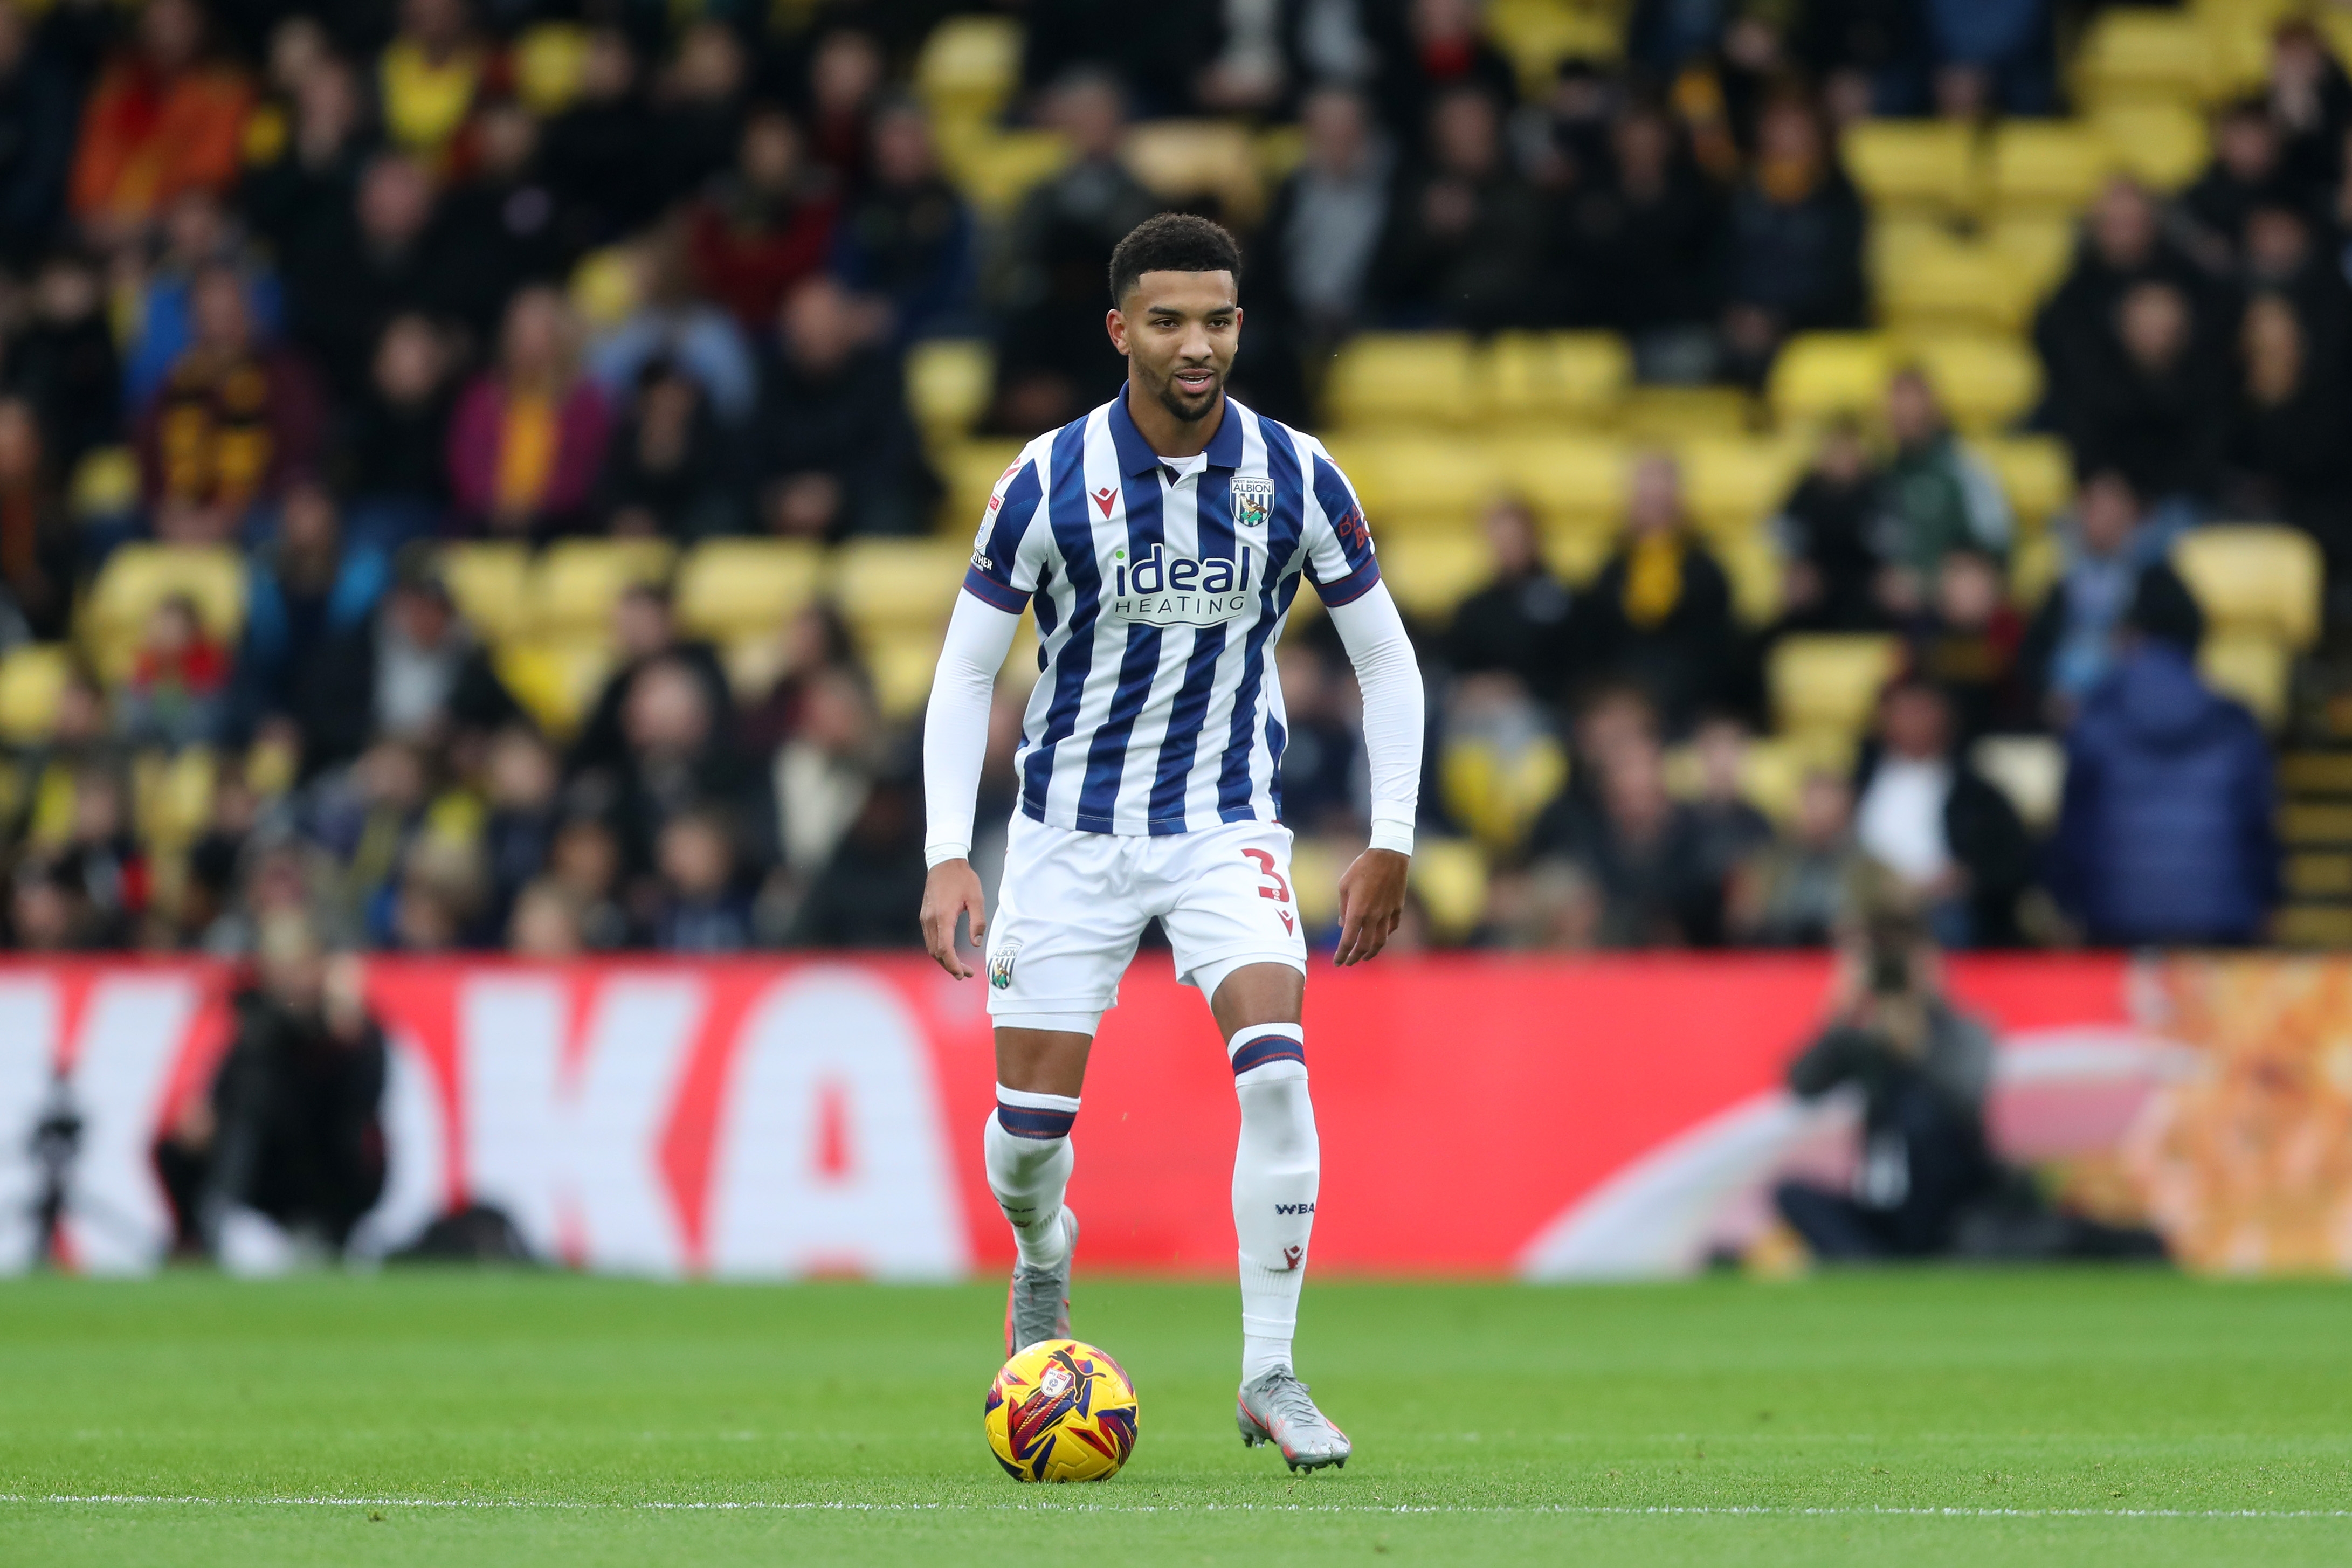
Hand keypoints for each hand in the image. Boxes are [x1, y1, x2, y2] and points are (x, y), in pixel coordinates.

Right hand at [920, 858, 986, 979]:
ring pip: (931, 948)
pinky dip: (939, 950)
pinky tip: (950, 953)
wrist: (944, 862)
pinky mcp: (924, 916)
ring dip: (944, 960)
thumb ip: (977, 922)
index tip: (962, 974)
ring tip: (960, 968)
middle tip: (966, 974)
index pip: (945, 949)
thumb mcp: (977, 899)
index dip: (953, 965)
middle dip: (950, 966)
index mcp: (943, 917)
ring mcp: (925, 918)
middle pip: (936, 952)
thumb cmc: (963, 879)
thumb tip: (976, 944)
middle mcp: (930, 920)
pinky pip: (929, 939)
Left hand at [1333, 847, 1408, 966]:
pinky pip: (1391, 928)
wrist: (1388, 856)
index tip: (1337, 962)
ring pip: (1380, 942)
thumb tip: (1343, 925)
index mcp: (1357, 912)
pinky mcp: (1397, 908)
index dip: (1342, 954)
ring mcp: (1387, 914)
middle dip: (1355, 958)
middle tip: (1348, 963)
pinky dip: (1384, 936)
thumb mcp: (1343, 886)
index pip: (1348, 941)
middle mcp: (1373, 917)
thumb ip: (1342, 908)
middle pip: (1364, 946)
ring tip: (1364, 957)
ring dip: (1371, 953)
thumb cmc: (1361, 868)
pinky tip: (1379, 938)